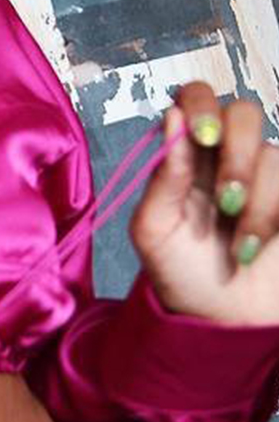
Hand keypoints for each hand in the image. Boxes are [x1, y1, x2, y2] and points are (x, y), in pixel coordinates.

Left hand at [128, 81, 278, 325]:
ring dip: (257, 208)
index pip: (193, 98)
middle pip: (243, 112)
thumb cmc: (182, 277)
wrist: (226, 322)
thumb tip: (172, 118)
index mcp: (185, 156)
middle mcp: (226, 156)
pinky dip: (275, 216)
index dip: (200, 105)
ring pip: (273, 156)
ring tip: (240, 249)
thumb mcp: (155, 233)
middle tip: (226, 203)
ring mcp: (265, 175)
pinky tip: (255, 246)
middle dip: (236, 157)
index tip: (201, 136)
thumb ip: (163, 178)